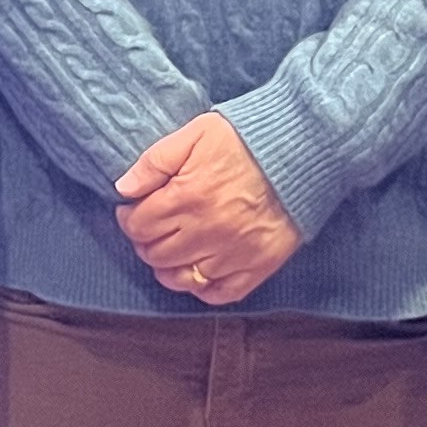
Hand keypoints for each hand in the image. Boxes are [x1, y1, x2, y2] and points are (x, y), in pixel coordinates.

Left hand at [115, 112, 300, 306]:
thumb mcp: (195, 134)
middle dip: (146, 242)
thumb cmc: (246, 138)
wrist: (302, 149)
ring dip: (168, 267)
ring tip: (172, 250)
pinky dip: (204, 288)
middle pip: (156, 254)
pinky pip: (220, 293)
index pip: (139, 226)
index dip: (129, 219)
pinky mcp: (258, 265)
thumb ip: (155, 161)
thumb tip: (123, 188)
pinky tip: (199, 271)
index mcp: (187, 197)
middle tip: (152, 228)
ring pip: (182, 278)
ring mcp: (233, 253)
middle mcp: (207, 231)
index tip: (132, 211)